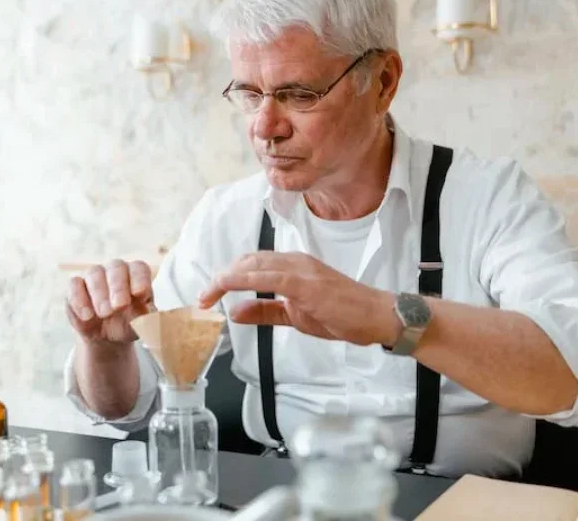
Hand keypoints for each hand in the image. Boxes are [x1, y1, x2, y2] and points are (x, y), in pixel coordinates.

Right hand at [66, 260, 154, 345]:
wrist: (106, 337)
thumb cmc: (128, 324)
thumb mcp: (140, 324)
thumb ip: (146, 318)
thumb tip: (151, 315)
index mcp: (136, 275)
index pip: (139, 268)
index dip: (140, 278)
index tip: (141, 293)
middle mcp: (116, 270)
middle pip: (116, 267)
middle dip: (118, 287)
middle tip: (119, 306)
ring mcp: (95, 276)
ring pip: (95, 273)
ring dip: (100, 294)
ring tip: (104, 314)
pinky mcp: (76, 286)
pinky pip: (74, 284)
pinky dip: (79, 299)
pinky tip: (87, 315)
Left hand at [198, 252, 398, 345]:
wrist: (375, 317)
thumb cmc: (342, 314)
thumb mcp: (294, 316)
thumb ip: (265, 312)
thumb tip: (235, 311)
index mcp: (292, 266)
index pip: (251, 265)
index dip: (226, 277)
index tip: (209, 295)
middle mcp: (294, 261)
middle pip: (247, 261)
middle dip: (220, 277)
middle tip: (203, 297)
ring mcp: (301, 269)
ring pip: (253, 265)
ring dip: (226, 278)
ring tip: (208, 295)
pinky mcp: (306, 282)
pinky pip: (268, 276)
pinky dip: (244, 279)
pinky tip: (228, 286)